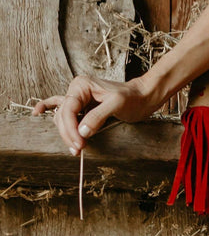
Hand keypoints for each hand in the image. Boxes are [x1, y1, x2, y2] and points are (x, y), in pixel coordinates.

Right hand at [32, 75, 161, 154]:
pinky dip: (49, 108)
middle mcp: (77, 90)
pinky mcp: (83, 105)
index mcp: (81, 85)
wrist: (145, 96)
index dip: (71, 129)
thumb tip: (81, 131)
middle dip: (69, 134)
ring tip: (76, 147)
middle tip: (78, 150)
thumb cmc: (133, 98)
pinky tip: (37, 112)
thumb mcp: (117, 104)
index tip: (79, 144)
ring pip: (63, 118)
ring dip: (67, 133)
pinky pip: (62, 108)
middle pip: (63, 116)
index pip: (68, 110)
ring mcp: (78, 97)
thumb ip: (98, 116)